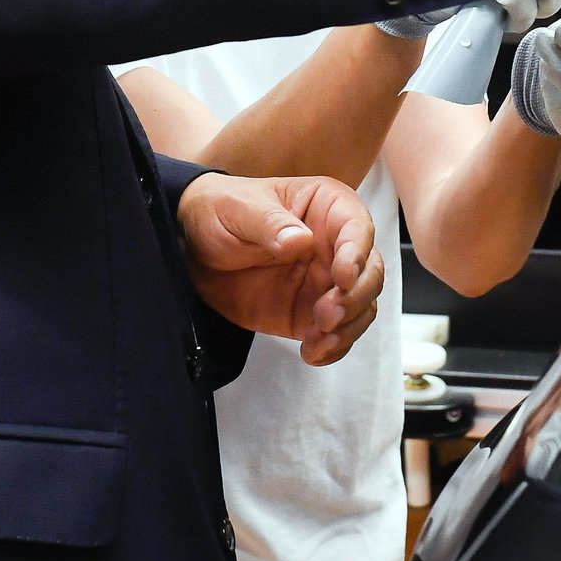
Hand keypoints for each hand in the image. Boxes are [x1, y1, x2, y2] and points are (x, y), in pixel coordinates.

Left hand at [178, 171, 384, 366]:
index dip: (357, 254)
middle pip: (370, 272)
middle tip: (326, 315)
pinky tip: (312, 353)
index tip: (343, 277)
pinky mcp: (311, 313)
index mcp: (326, 207)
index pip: (358, 227)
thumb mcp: (239, 209)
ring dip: (348, 328)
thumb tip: (301, 241)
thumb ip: (270, 223)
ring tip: (318, 339)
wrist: (190, 250)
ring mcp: (326, 281)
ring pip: (362, 306)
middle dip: (356, 298)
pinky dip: (333, 348)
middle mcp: (335, 244)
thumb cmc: (219, 212)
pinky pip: (338, 334)